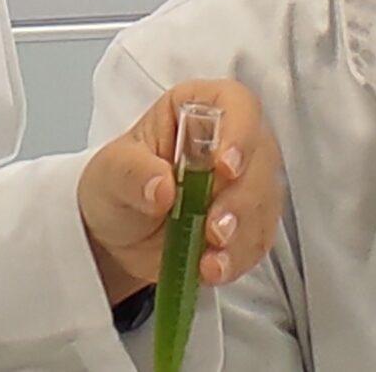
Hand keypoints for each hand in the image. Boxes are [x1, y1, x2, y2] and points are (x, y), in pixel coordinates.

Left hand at [77, 79, 282, 303]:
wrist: (117, 233)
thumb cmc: (117, 184)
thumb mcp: (110, 173)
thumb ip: (132, 174)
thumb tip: (161, 186)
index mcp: (198, 108)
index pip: (236, 105)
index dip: (239, 133)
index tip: (224, 168)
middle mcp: (231, 140)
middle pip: (261, 158)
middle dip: (242, 199)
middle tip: (215, 229)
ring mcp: (245, 182)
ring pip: (265, 202)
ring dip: (242, 235)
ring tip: (209, 260)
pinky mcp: (248, 222)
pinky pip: (258, 239)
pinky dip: (239, 258)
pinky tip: (213, 269)